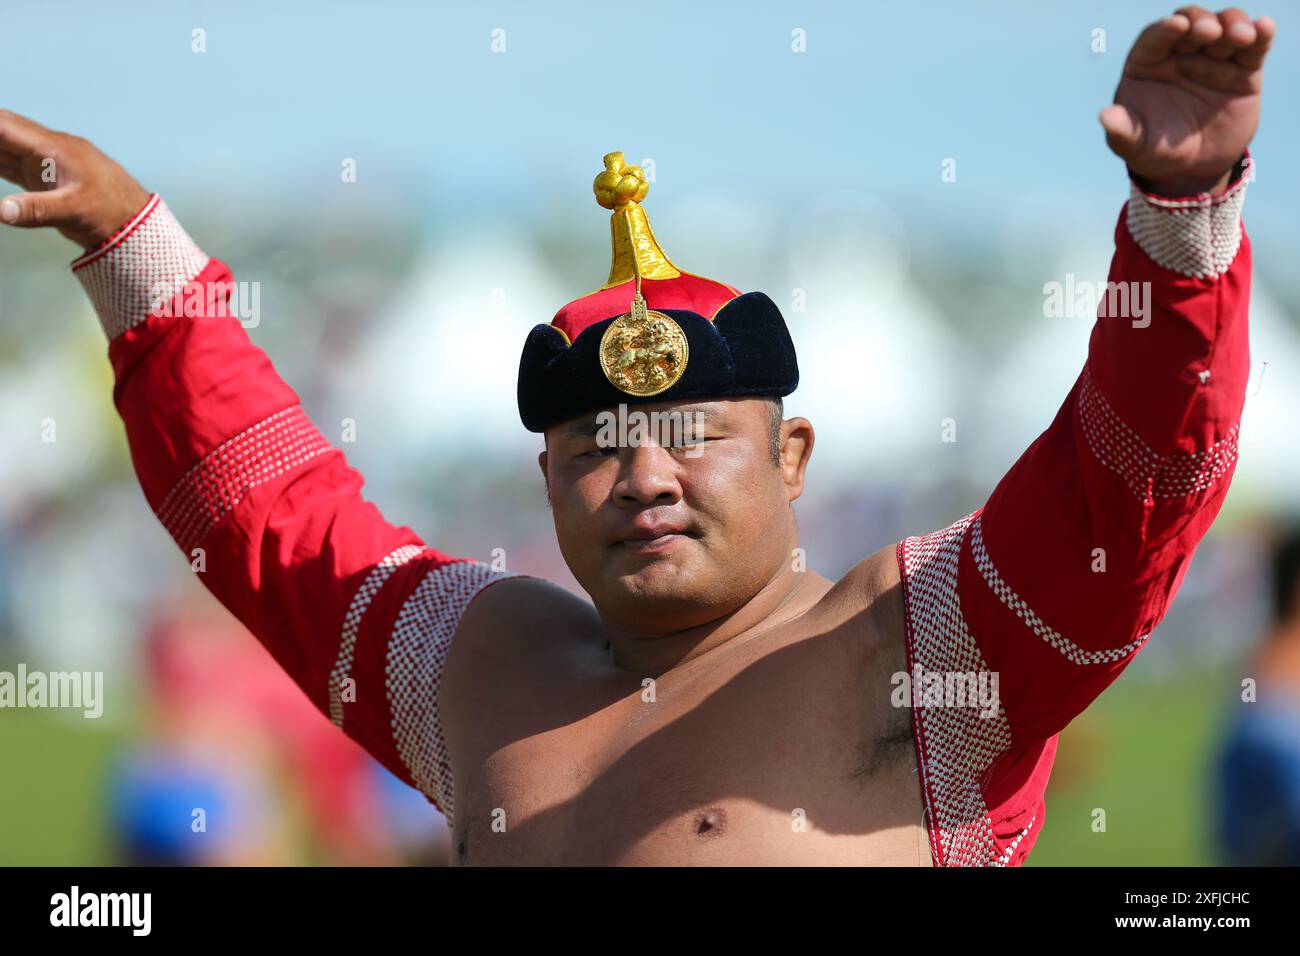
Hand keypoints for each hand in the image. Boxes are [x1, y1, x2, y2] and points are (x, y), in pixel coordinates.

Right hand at [0, 110, 149, 249]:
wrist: (137, 222)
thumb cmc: (112, 212)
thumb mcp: (75, 213)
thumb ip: (37, 211)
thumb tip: (1, 211)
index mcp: (52, 148)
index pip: (3, 125)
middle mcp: (46, 148)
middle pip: (0, 131)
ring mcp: (45, 162)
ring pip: (2, 147)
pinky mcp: (45, 178)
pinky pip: (9, 164)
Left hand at [1101, 7, 1274, 195]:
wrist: (1191, 168)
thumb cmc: (1155, 151)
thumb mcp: (1135, 145)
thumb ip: (1121, 130)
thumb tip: (1105, 116)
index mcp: (1148, 64)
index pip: (1155, 38)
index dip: (1165, 30)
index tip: (1176, 27)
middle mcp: (1180, 54)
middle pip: (1191, 22)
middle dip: (1200, 21)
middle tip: (1208, 32)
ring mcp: (1212, 59)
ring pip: (1225, 27)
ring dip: (1233, 24)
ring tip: (1239, 36)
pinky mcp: (1243, 70)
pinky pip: (1253, 47)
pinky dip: (1260, 35)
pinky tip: (1263, 28)